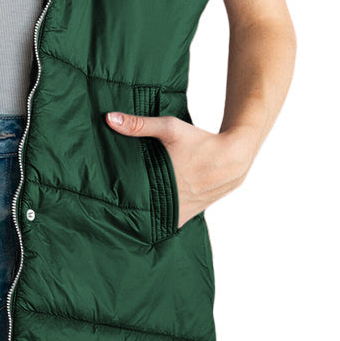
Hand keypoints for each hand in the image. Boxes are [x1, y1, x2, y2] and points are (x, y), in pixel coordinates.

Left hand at [105, 111, 252, 227]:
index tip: (106, 199)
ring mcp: (184, 209)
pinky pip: (171, 221)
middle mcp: (174, 200)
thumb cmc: (201, 141)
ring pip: (157, 218)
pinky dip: (162, 219)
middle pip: (144, 210)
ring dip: (146, 215)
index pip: (133, 198)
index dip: (119, 200)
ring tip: (128, 211)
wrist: (233, 157)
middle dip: (129, 208)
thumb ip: (139, 124)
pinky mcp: (191, 212)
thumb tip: (110, 118)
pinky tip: (151, 215)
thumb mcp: (170, 128)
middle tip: (112, 206)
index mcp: (165, 181)